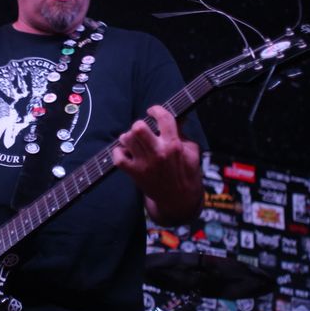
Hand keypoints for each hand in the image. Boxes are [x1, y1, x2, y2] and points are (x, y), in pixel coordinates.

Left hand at [112, 105, 200, 222]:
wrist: (179, 200)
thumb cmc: (187, 173)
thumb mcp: (192, 150)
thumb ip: (182, 133)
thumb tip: (176, 115)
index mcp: (174, 145)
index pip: (163, 118)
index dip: (155, 110)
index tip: (152, 111)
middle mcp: (158, 153)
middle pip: (139, 128)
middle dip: (139, 125)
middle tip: (143, 131)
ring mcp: (145, 164)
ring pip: (126, 138)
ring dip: (128, 137)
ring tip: (134, 142)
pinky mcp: (135, 174)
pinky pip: (118, 157)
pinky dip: (118, 152)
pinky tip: (126, 153)